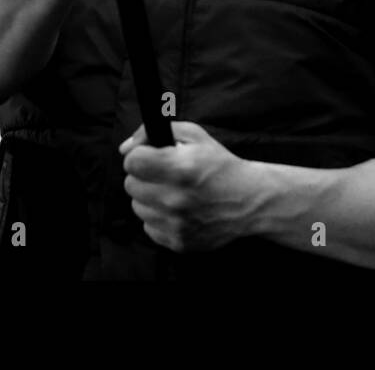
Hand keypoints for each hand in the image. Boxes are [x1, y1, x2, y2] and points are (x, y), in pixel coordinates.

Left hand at [119, 121, 260, 253]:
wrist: (249, 200)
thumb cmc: (220, 165)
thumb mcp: (194, 135)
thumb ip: (155, 132)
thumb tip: (125, 148)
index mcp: (180, 169)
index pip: (132, 162)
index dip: (139, 155)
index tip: (150, 156)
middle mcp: (176, 199)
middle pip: (130, 185)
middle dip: (144, 176)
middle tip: (164, 174)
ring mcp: (177, 224)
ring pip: (138, 207)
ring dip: (149, 198)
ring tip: (172, 192)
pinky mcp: (178, 242)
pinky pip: (148, 227)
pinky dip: (159, 218)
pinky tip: (178, 210)